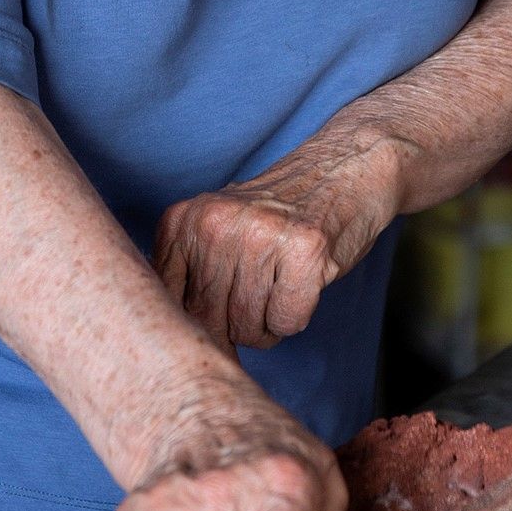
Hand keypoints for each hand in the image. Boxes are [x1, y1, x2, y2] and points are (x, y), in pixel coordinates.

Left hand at [155, 183, 343, 350]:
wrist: (341, 174)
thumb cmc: (274, 217)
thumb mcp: (215, 229)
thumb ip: (186, 272)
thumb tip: (173, 336)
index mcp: (184, 219)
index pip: (170, 302)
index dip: (195, 323)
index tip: (218, 313)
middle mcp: (215, 223)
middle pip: (208, 320)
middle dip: (235, 326)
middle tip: (258, 294)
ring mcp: (260, 234)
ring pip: (247, 329)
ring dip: (267, 324)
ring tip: (279, 284)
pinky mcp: (304, 250)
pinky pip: (286, 322)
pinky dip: (296, 316)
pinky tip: (301, 283)